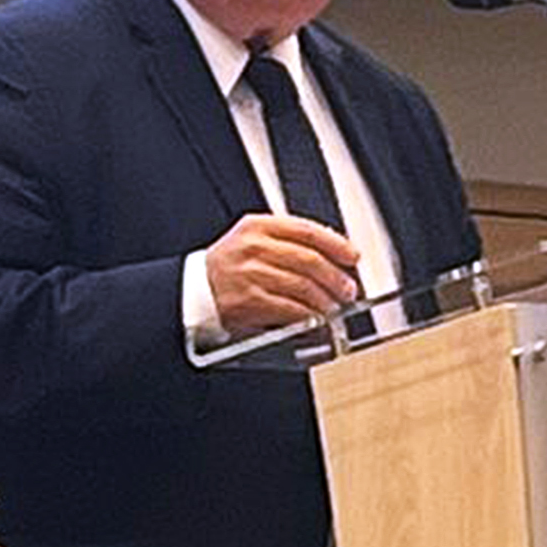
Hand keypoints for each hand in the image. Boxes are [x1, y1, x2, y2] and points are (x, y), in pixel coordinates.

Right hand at [203, 212, 364, 332]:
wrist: (193, 289)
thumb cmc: (228, 267)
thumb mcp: (252, 241)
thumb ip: (287, 242)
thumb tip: (332, 257)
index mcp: (258, 226)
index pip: (307, 230)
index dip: (336, 244)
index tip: (352, 257)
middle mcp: (253, 247)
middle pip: (309, 259)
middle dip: (335, 277)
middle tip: (347, 289)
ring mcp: (250, 274)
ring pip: (302, 286)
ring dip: (325, 300)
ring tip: (333, 307)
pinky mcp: (248, 301)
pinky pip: (289, 309)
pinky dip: (308, 316)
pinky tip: (316, 319)